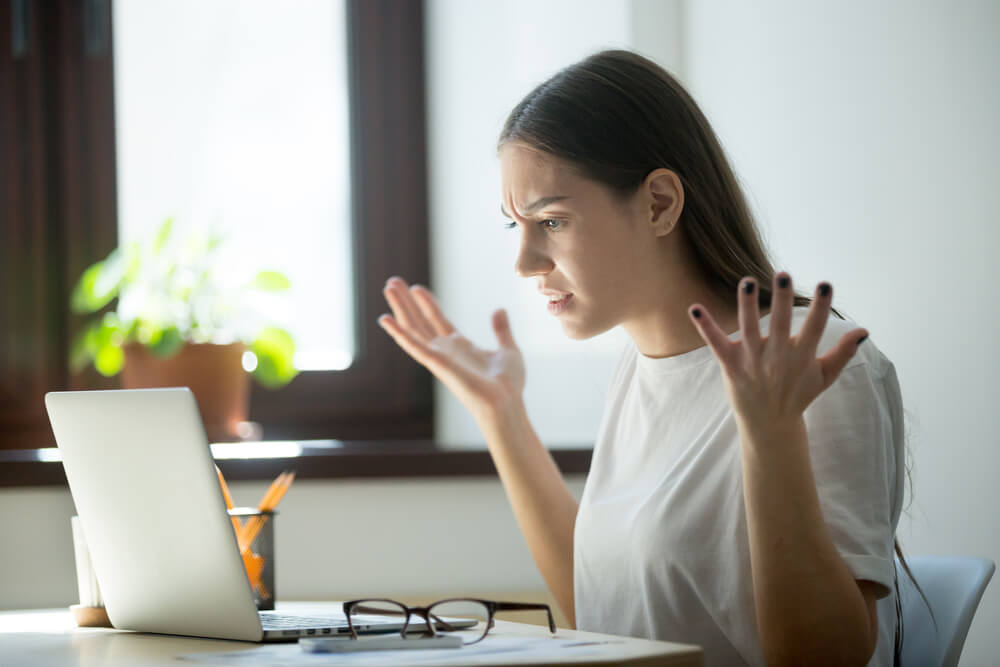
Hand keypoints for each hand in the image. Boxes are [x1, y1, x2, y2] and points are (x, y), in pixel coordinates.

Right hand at [378, 277, 525, 421]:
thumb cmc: (508, 385)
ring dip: (400, 308)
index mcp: (460, 347)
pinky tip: (385, 319)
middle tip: (392, 282)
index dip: (427, 303)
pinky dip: (398, 332)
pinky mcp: (436, 363)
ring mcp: (439, 357)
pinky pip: (413, 345)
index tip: (416, 288)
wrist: (506, 402)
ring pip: (413, 328)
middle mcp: (445, 351)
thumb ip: (501, 330)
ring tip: (388, 286)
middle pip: (420, 321)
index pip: (437, 320)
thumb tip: (499, 309)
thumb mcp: (509, 350)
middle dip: (406, 302)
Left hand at [687, 272, 868, 437]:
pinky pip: (716, 343)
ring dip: (748, 305)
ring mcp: (752, 360)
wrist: (769, 425)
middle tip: (782, 274)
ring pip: (749, 328)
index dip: (821, 307)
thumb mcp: (824, 376)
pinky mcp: (730, 365)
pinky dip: (706, 326)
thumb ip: (843, 352)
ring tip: (747, 281)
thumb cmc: (798, 395)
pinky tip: (694, 308)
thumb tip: (864, 330)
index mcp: (802, 356)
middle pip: (781, 324)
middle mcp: (777, 357)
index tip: (826, 285)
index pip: (815, 328)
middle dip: (782, 300)